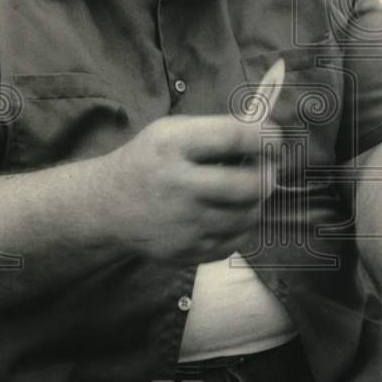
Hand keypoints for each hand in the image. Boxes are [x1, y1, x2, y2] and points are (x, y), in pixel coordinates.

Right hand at [100, 115, 276, 263]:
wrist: (107, 207)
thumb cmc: (149, 161)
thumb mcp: (171, 131)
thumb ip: (217, 130)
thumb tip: (269, 134)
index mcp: (173, 145)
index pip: (236, 137)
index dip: (266, 137)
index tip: (274, 138)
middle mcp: (178, 185)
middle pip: (250, 184)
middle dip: (268, 173)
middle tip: (267, 168)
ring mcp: (183, 223)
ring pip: (249, 215)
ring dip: (256, 201)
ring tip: (245, 189)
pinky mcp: (187, 251)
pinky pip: (237, 240)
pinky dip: (242, 225)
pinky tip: (229, 212)